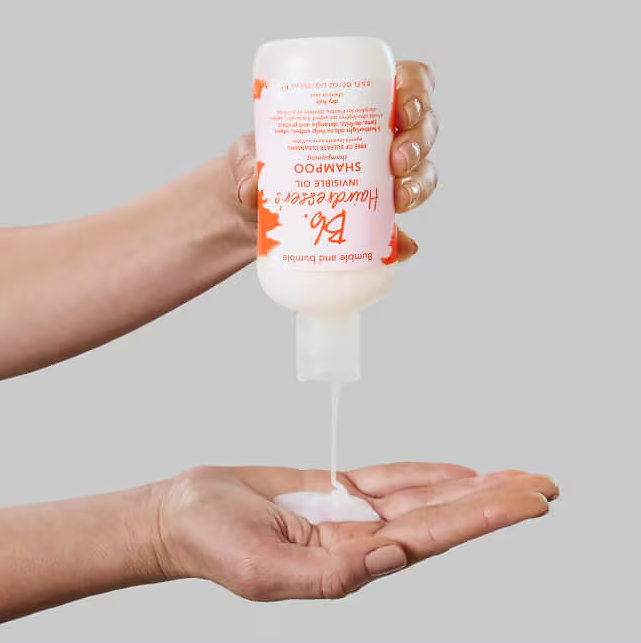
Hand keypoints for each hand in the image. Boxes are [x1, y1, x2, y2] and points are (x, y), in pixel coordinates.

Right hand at [152, 463, 557, 599]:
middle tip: (545, 485)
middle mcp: (361, 542)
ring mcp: (350, 516)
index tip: (526, 500)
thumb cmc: (213, 546)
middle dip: (495, 500)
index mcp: (350, 566)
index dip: (482, 517)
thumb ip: (329, 574)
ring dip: (469, 486)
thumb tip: (391, 557)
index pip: (433, 538)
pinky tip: (457, 473)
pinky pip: (389, 480)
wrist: (184, 513)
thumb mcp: (263, 572)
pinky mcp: (333, 492)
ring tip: (514, 476)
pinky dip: (425, 474)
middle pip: (442, 517)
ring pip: (423, 497)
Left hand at [228, 60, 438, 261]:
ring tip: (398, 200)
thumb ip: (248, 164)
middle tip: (395, 160)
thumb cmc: (263, 166)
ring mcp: (383, 180)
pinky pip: (400, 230)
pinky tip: (402, 247)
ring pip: (422, 173)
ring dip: (418, 184)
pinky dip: (404, 240)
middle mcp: (381, 139)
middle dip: (417, 142)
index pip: (407, 82)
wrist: (257, 213)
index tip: (402, 108)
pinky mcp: (377, 221)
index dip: (416, 89)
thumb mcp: (250, 155)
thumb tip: (252, 187)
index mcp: (361, 104)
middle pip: (423, 128)